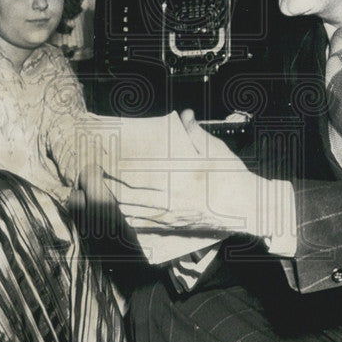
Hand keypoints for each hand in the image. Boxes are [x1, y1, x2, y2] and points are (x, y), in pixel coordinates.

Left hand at [101, 109, 265, 237]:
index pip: (140, 170)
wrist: (248, 206)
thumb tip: (185, 115)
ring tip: (99, 191)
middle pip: (130, 192)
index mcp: (177, 176)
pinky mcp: (174, 226)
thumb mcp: (214, 150)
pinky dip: (129, 216)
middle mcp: (171, 198)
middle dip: (109, 184)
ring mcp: (171, 215)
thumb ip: (194, 133)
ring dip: (114, 201)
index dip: (118, 165)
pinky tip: (119, 210)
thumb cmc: (231, 176)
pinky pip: (145, 223)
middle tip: (93, 173)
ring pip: (133, 210)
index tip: (103, 157)